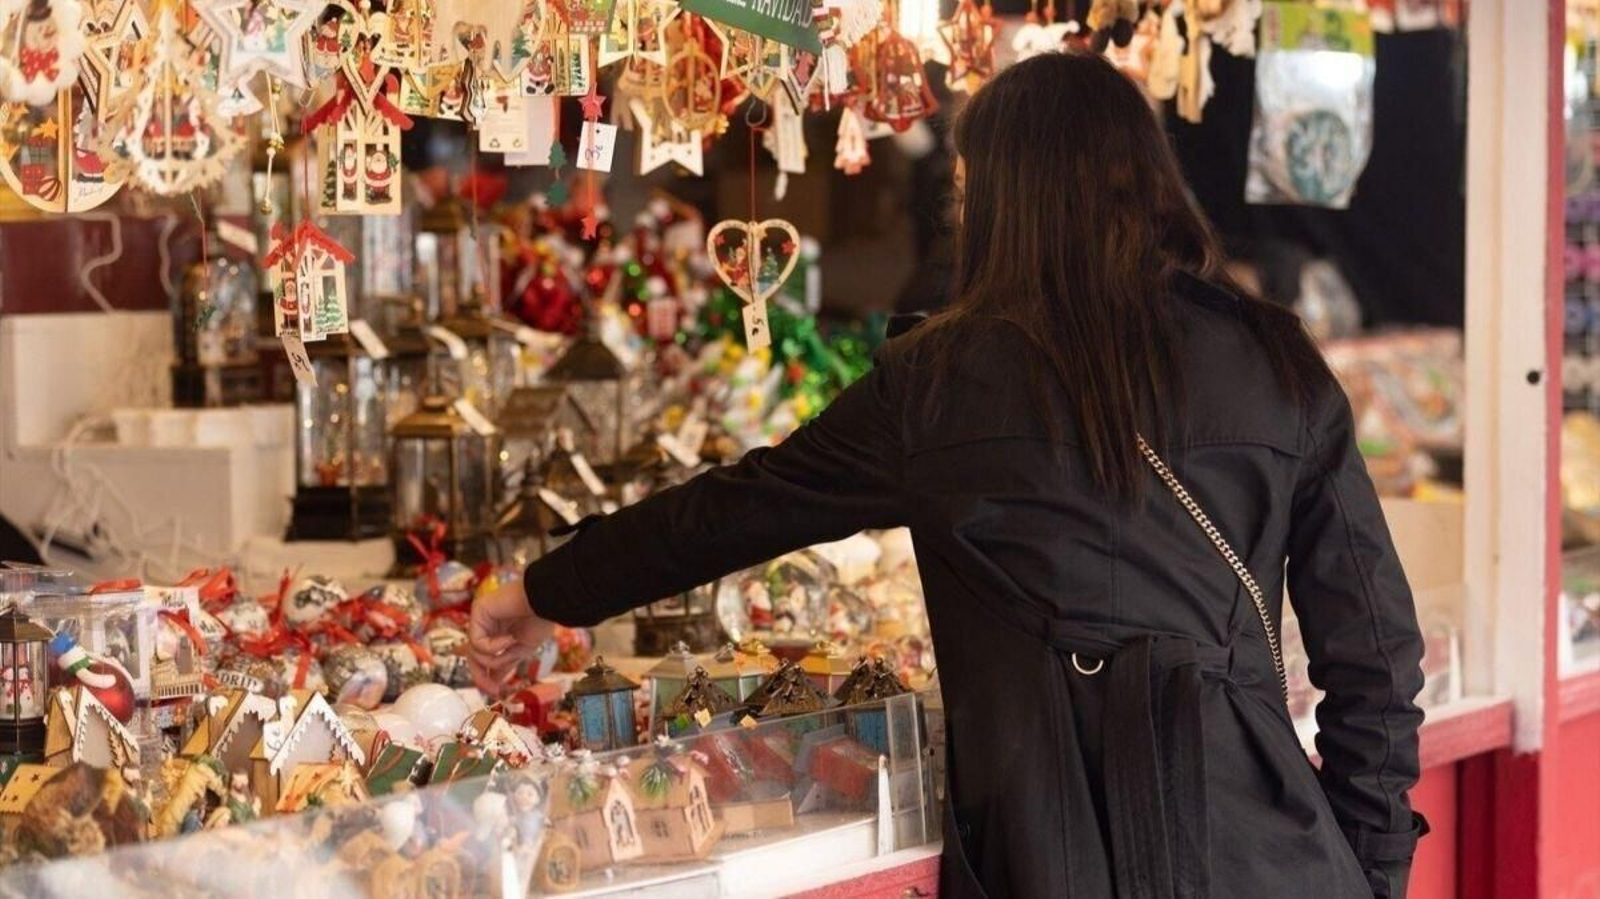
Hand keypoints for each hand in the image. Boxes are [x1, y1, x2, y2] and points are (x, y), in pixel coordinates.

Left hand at [468, 578, 554, 696]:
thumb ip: (505, 663)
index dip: (487, 676)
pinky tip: (509, 638)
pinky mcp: (479, 611)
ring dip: (494, 658)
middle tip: (493, 691)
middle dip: (482, 676)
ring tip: (513, 647)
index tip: (496, 692)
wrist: (547, 600)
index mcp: (499, 631)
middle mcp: (488, 625)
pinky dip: (493, 646)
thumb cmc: (541, 620)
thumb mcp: (523, 649)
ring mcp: (482, 618)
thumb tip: (492, 682)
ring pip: (475, 652)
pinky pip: (477, 641)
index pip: (485, 657)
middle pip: (474, 657)